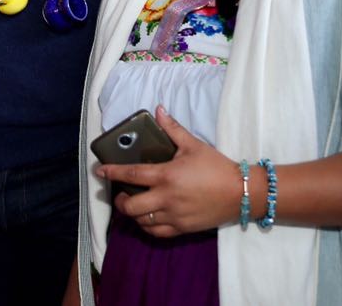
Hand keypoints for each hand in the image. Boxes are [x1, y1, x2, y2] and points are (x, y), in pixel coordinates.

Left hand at [98, 106, 239, 237]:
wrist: (242, 192)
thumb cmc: (217, 167)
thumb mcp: (193, 145)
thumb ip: (173, 129)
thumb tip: (158, 110)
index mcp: (167, 175)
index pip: (132, 175)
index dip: (112, 173)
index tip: (100, 171)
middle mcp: (167, 198)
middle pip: (131, 206)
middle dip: (119, 201)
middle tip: (120, 193)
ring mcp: (174, 216)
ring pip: (142, 221)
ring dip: (132, 214)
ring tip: (132, 205)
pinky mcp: (183, 229)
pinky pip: (157, 232)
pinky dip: (147, 226)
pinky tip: (147, 218)